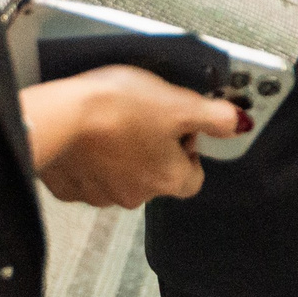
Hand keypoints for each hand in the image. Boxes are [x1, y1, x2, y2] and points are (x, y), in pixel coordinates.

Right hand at [19, 66, 243, 208]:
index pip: (194, 176)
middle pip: (158, 176)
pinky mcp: (71, 187)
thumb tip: (240, 124)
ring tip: (113, 121)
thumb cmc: (115, 108)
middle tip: (144, 115)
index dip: (190, 148)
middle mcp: (137, 194)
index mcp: (168, 177)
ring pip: (122, 176)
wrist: (57, 117)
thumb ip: (213, 116)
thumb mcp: (176, 102)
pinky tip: (87, 135)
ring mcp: (101, 194)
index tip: (180, 125)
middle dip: (155, 148)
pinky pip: (89, 176)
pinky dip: (91, 158)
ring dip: (122, 154)